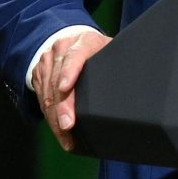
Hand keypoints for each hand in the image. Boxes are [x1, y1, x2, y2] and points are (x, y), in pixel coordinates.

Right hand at [32, 29, 112, 151]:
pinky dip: (50, 118)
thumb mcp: (109, 50)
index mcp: (84, 42)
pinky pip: (41, 98)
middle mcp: (62, 49)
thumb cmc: (97, 50)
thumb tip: (138, 83)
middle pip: (58, 81)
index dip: (69, 71)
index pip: (74, 56)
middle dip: (62, 107)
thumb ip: (117, 62)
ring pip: (47, 93)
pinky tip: (60, 132)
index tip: (66, 87)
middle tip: (68, 127)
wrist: (72, 39)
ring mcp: (47, 61)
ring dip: (55, 119)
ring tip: (67, 139)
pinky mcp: (38, 74)